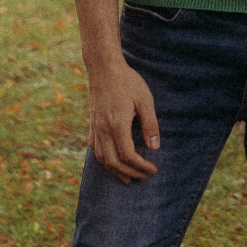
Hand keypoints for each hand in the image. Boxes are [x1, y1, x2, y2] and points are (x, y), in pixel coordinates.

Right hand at [88, 55, 160, 180]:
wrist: (104, 68)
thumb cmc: (127, 81)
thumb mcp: (145, 100)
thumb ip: (150, 125)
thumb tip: (154, 148)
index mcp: (117, 125)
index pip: (128, 155)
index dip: (141, 166)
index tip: (153, 170)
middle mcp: (103, 130)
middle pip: (114, 162)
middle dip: (130, 173)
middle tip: (144, 177)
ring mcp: (95, 127)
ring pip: (101, 158)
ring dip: (115, 171)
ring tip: (127, 178)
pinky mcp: (92, 124)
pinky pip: (94, 148)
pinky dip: (103, 160)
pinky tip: (111, 163)